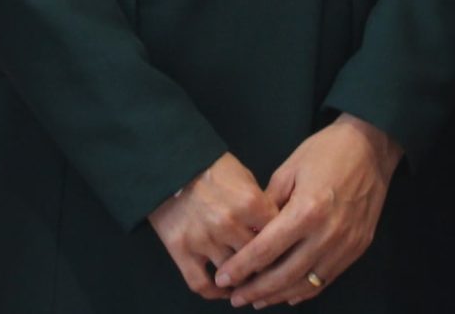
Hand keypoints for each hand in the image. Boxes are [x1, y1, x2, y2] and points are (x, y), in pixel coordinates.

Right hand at [150, 153, 278, 300]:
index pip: (278, 238)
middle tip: (266, 269)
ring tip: (246, 278)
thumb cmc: (212, 166)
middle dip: (263, 266)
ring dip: (241, 279)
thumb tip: (275, 233)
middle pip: (257, 260)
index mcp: (251, 203)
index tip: (283, 253)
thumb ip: (261, 206)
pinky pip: (201, 284)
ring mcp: (204, 239)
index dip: (282, 247)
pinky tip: (223, 289)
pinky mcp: (181, 250)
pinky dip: (215, 293)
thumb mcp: (245, 178)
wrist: (170, 161)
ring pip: (232, 275)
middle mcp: (229, 224)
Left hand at [216, 113, 401, 305]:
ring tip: (257, 300)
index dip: (241, 268)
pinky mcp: (357, 249)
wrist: (371, 148)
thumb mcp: (289, 170)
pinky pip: (327, 278)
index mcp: (306, 210)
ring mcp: (345, 245)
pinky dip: (305, 290)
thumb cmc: (327, 151)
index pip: (266, 250)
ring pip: (306, 283)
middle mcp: (327, 234)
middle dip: (256, 290)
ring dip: (279, 295)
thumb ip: (268, 204)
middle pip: (284, 274)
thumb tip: (250, 232)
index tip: (223, 279)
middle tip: (236, 298)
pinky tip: (288, 294)